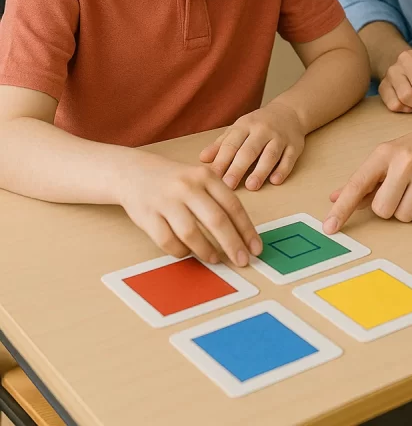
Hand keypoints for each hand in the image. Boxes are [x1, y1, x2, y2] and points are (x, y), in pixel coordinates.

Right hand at [117, 152, 261, 265]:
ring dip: (206, 251)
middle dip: (232, 244)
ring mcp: (166, 201)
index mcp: (205, 176)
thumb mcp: (199, 179)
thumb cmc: (174, 180)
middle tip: (242, 261)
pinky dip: (180, 251)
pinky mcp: (148, 216)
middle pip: (216, 220)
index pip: (232, 205)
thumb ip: (217, 200)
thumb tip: (241, 234)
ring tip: (215, 259)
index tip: (255, 248)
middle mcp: (187, 187)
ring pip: (191, 233)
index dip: (246, 229)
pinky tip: (187, 252)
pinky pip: (167, 241)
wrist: (133, 172)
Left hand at [199, 103, 304, 190]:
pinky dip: (283, 169)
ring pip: (270, 154)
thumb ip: (221, 144)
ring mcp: (280, 138)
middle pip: (249, 150)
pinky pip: (289, 158)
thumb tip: (202, 159)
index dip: (221, 161)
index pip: (231, 144)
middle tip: (228, 185)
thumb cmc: (259, 124)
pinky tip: (275, 181)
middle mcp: (262, 130)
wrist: (289, 112)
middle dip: (238, 168)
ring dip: (261, 170)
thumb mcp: (238, 129)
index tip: (212, 177)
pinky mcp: (295, 146)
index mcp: (245, 126)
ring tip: (251, 186)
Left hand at [323, 120, 411, 231]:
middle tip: (398, 191)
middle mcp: (404, 161)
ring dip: (407, 210)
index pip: (357, 185)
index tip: (329, 227)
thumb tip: (334, 198)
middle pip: (382, 210)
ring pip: (404, 216)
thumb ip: (362, 182)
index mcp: (384, 154)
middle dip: (388, 208)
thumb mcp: (384, 159)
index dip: (342, 208)